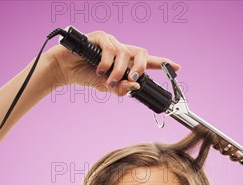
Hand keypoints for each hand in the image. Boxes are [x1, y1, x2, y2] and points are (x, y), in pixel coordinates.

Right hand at [46, 30, 180, 96]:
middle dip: (140, 68)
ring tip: (107, 79)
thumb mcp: (105, 87)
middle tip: (134, 78)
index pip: (146, 60)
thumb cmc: (85, 75)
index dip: (162, 64)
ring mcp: (110, 42)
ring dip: (118, 71)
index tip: (177, 67)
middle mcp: (120, 50)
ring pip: (124, 54)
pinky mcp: (99, 38)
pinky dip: (107, 63)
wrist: (65, 70)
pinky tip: (99, 69)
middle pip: (141, 53)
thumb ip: (120, 88)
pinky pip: (110, 49)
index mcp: (124, 61)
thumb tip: (134, 87)